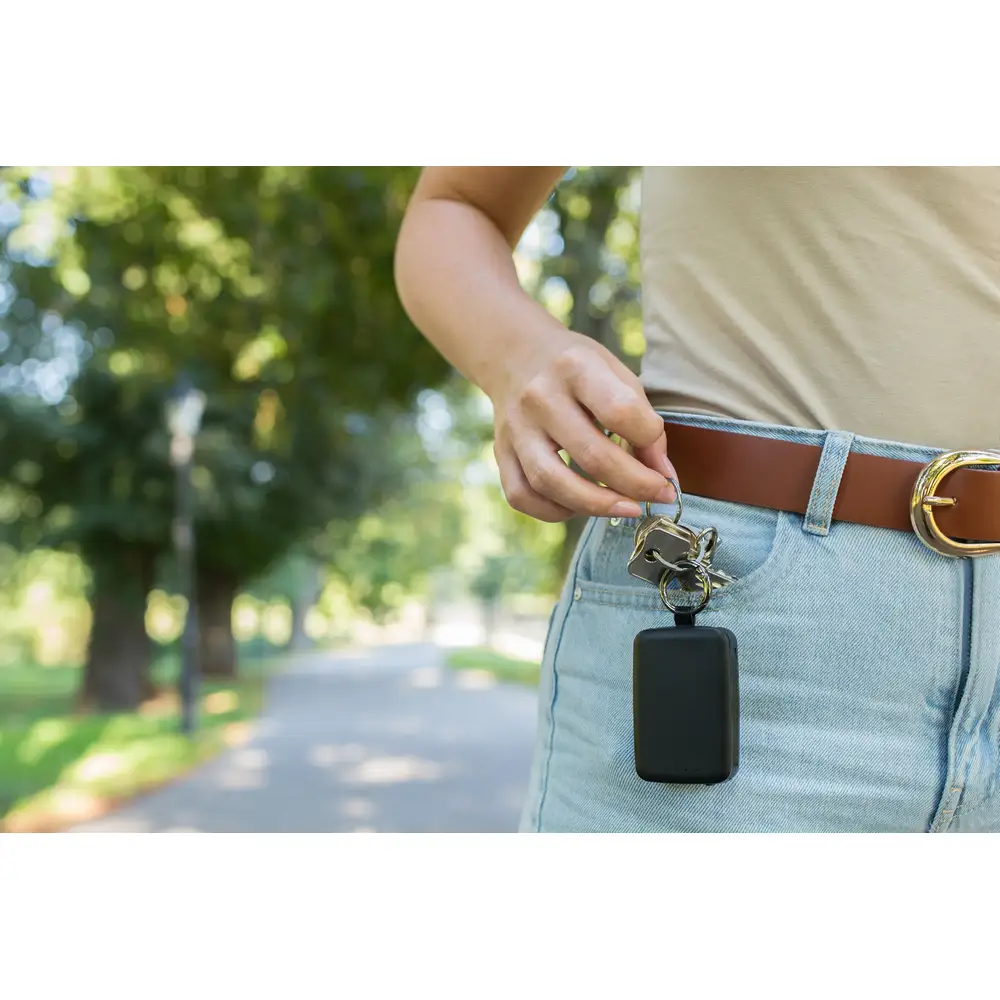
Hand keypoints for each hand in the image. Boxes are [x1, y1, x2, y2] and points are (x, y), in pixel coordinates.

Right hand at [488, 330, 678, 522]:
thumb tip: (663, 474)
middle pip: (592, 456)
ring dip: (597, 506)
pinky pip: (522, 496)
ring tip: (626, 509)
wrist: (515, 356)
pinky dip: (555, 511)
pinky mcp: (500, 453)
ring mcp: (516, 428)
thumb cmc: (576, 368)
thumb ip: (643, 420)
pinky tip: (579, 506)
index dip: (651, 440)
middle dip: (635, 485)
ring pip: (552, 483)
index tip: (663, 460)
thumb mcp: (617, 374)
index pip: (621, 411)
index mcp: (575, 367)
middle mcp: (540, 397)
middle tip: (659, 495)